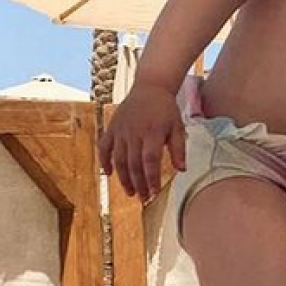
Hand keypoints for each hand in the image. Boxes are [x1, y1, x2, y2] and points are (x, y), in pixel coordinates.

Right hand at [98, 83, 185, 200]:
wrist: (150, 87)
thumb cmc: (166, 109)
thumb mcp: (177, 127)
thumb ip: (179, 149)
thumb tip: (182, 170)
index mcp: (152, 133)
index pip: (150, 161)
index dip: (151, 179)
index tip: (154, 193)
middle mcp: (134, 133)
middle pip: (133, 164)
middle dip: (138, 184)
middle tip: (143, 198)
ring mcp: (121, 130)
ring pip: (118, 159)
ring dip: (123, 178)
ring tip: (130, 192)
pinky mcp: (112, 127)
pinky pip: (104, 147)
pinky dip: (104, 161)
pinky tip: (108, 173)